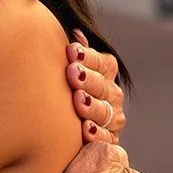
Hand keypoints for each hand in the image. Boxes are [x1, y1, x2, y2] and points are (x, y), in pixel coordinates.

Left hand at [65, 30, 125, 144]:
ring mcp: (112, 117)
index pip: (103, 63)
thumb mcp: (68, 69)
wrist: (61, 127)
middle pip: (103, 86)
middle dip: (88, 79)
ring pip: (105, 111)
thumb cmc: (60, 89)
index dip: (88, 57)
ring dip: (92, 106)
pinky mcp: (109, 140)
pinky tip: (85, 129)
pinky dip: (96, 134)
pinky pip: (105, 137)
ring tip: (78, 101)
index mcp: (105, 73)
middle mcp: (112, 94)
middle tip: (72, 74)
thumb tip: (75, 33)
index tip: (72, 51)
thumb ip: (75, 54)